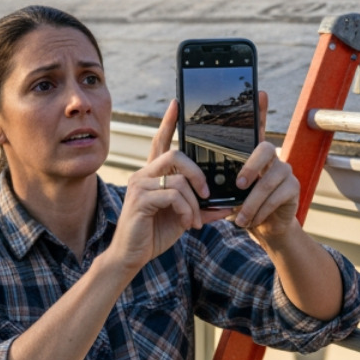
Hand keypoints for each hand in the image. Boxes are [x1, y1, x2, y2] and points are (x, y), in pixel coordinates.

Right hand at [104, 100, 217, 273]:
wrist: (131, 257)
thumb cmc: (154, 235)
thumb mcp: (184, 218)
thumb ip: (203, 208)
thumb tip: (228, 206)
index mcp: (153, 175)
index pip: (160, 141)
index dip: (169, 122)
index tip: (177, 102)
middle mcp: (143, 175)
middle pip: (175, 154)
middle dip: (197, 172)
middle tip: (207, 192)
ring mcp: (140, 185)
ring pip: (178, 177)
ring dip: (194, 201)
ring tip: (195, 220)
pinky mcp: (140, 199)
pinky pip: (173, 195)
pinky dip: (187, 210)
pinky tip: (187, 224)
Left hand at [229, 91, 300, 242]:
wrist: (264, 228)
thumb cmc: (242, 205)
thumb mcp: (227, 190)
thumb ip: (218, 177)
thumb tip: (196, 170)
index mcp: (253, 154)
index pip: (257, 126)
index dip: (260, 109)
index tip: (260, 92)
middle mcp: (272, 157)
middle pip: (265, 149)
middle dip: (251, 167)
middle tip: (239, 185)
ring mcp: (285, 171)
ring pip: (269, 180)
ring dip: (252, 202)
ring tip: (240, 217)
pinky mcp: (293, 188)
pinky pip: (277, 197)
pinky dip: (261, 211)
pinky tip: (253, 220)